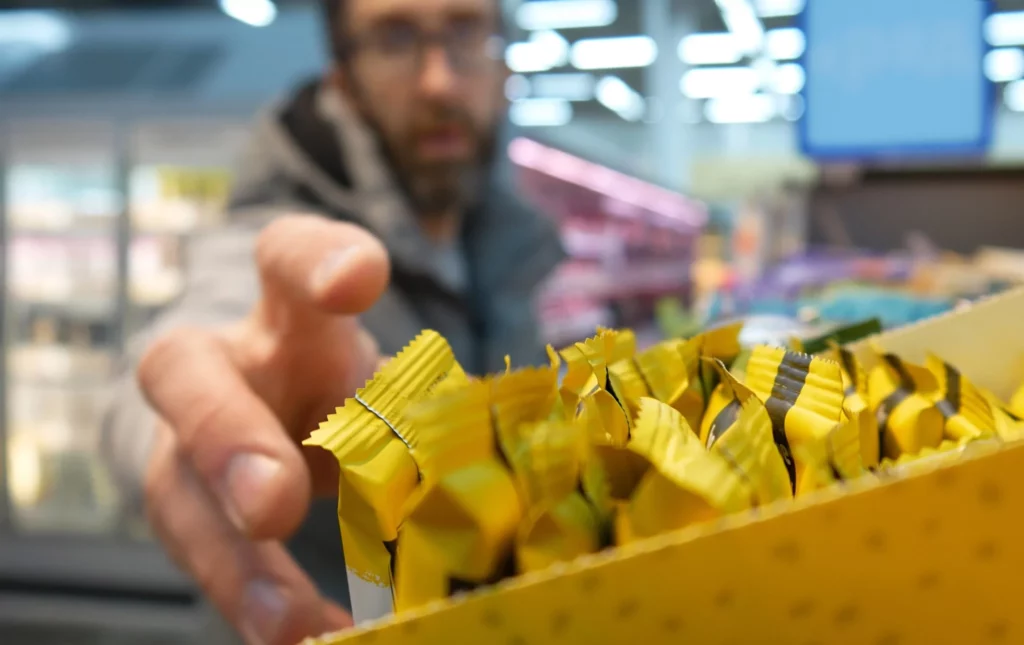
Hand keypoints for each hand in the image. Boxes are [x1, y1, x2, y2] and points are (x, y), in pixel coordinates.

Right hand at [138, 215, 389, 644]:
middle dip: (228, 437)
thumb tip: (497, 462)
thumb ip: (416, 405)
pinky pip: (198, 556)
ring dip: (231, 558)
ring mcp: (185, 438)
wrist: (260, 413)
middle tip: (273, 504)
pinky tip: (302, 635)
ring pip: (174, 486)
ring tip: (288, 619)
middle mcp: (221, 362)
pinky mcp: (180, 506)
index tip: (360, 278)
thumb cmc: (336, 385)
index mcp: (287, 311)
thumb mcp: (377, 377)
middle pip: (182, 370)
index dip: (317, 260)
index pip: (286, 257)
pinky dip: (251, 601)